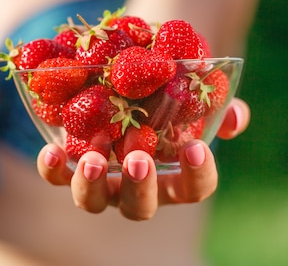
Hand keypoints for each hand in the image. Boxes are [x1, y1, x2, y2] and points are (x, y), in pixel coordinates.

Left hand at [36, 97, 249, 219]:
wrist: (121, 80)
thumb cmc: (164, 95)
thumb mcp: (190, 94)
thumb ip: (216, 106)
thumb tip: (235, 115)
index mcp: (171, 175)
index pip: (194, 189)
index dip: (198, 175)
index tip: (197, 148)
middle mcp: (134, 185)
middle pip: (141, 207)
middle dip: (140, 187)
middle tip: (139, 160)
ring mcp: (101, 180)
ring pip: (94, 201)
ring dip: (93, 185)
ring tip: (94, 160)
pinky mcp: (68, 166)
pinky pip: (57, 177)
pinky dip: (53, 170)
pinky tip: (52, 150)